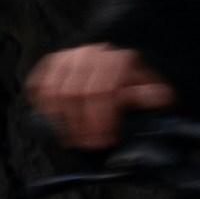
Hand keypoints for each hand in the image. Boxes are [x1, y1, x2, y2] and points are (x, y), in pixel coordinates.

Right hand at [28, 42, 170, 153]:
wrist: (117, 58)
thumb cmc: (133, 79)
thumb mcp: (149, 86)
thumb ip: (152, 94)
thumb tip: (159, 99)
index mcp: (118, 58)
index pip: (103, 91)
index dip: (101, 120)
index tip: (105, 141)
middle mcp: (92, 53)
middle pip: (76, 93)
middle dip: (81, 125)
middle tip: (87, 146)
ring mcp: (71, 55)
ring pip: (56, 90)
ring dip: (61, 120)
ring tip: (72, 139)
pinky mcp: (54, 61)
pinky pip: (40, 81)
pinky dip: (41, 100)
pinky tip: (51, 117)